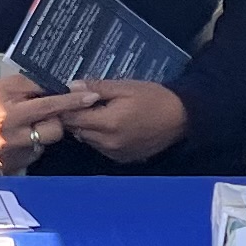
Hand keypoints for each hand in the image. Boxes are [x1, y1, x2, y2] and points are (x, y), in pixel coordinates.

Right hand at [0, 71, 77, 172]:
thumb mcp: (13, 84)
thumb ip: (39, 87)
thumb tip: (66, 90)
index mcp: (10, 116)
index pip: (50, 108)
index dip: (72, 102)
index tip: (90, 97)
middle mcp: (10, 139)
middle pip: (53, 132)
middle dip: (53, 120)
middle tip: (40, 113)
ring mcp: (9, 155)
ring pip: (44, 144)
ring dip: (41, 133)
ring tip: (25, 124)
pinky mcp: (8, 166)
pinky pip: (33, 153)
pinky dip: (31, 144)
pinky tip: (19, 136)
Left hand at [59, 77, 192, 166]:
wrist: (181, 117)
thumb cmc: (154, 98)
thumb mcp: (124, 87)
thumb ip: (96, 88)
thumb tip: (70, 87)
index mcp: (108, 123)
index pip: (72, 118)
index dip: (65, 107)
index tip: (64, 97)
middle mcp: (108, 143)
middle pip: (77, 130)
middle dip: (75, 116)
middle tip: (81, 101)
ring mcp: (115, 153)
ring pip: (87, 140)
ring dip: (87, 126)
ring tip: (98, 111)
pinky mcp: (122, 158)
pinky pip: (100, 147)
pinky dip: (99, 136)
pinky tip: (110, 124)